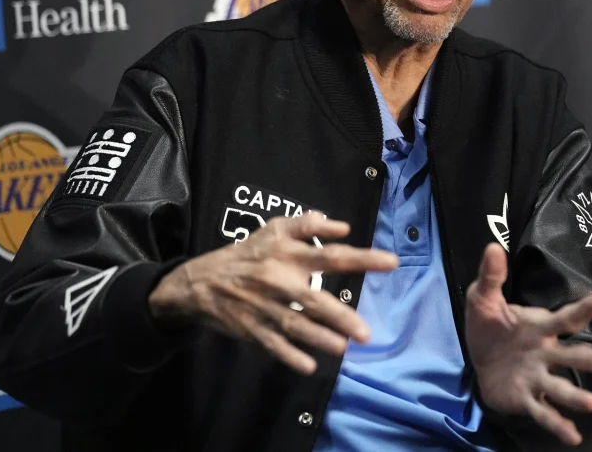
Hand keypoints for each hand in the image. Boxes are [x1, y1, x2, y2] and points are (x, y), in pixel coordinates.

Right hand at [148, 212, 397, 373]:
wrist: (200, 281)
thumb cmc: (247, 253)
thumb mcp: (274, 229)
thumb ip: (307, 225)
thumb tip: (342, 226)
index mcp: (289, 255)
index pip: (332, 255)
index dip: (362, 259)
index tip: (391, 263)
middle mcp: (279, 280)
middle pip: (314, 299)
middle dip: (341, 316)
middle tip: (366, 333)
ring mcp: (265, 307)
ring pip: (296, 325)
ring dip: (320, 338)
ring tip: (345, 349)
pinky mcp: (252, 328)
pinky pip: (273, 344)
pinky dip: (289, 355)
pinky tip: (309, 366)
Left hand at [465, 244, 591, 445]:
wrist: (478, 359)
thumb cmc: (489, 326)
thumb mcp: (483, 298)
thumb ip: (491, 276)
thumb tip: (493, 246)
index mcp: (538, 327)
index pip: (564, 317)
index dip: (583, 309)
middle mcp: (545, 353)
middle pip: (572, 355)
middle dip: (591, 360)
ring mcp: (537, 377)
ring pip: (561, 387)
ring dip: (576, 396)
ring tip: (590, 404)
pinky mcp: (526, 398)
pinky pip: (543, 412)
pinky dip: (558, 424)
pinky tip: (574, 437)